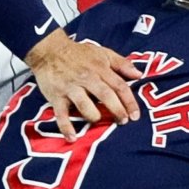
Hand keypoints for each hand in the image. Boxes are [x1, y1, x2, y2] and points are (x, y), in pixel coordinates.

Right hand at [25, 28, 140, 126]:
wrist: (49, 50)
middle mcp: (86, 78)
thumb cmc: (78, 53)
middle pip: (105, 95)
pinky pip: (61, 114)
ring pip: (85, 105)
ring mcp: (71, 88)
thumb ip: (121, 63)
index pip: (119, 86)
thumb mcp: (102, 53)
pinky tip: (72, 138)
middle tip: (123, 121)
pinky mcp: (56, 96)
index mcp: (100, 69)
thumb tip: (139, 75)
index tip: (136, 115)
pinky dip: (66, 127)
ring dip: (94, 116)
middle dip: (117, 110)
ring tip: (99, 122)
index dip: (129, 102)